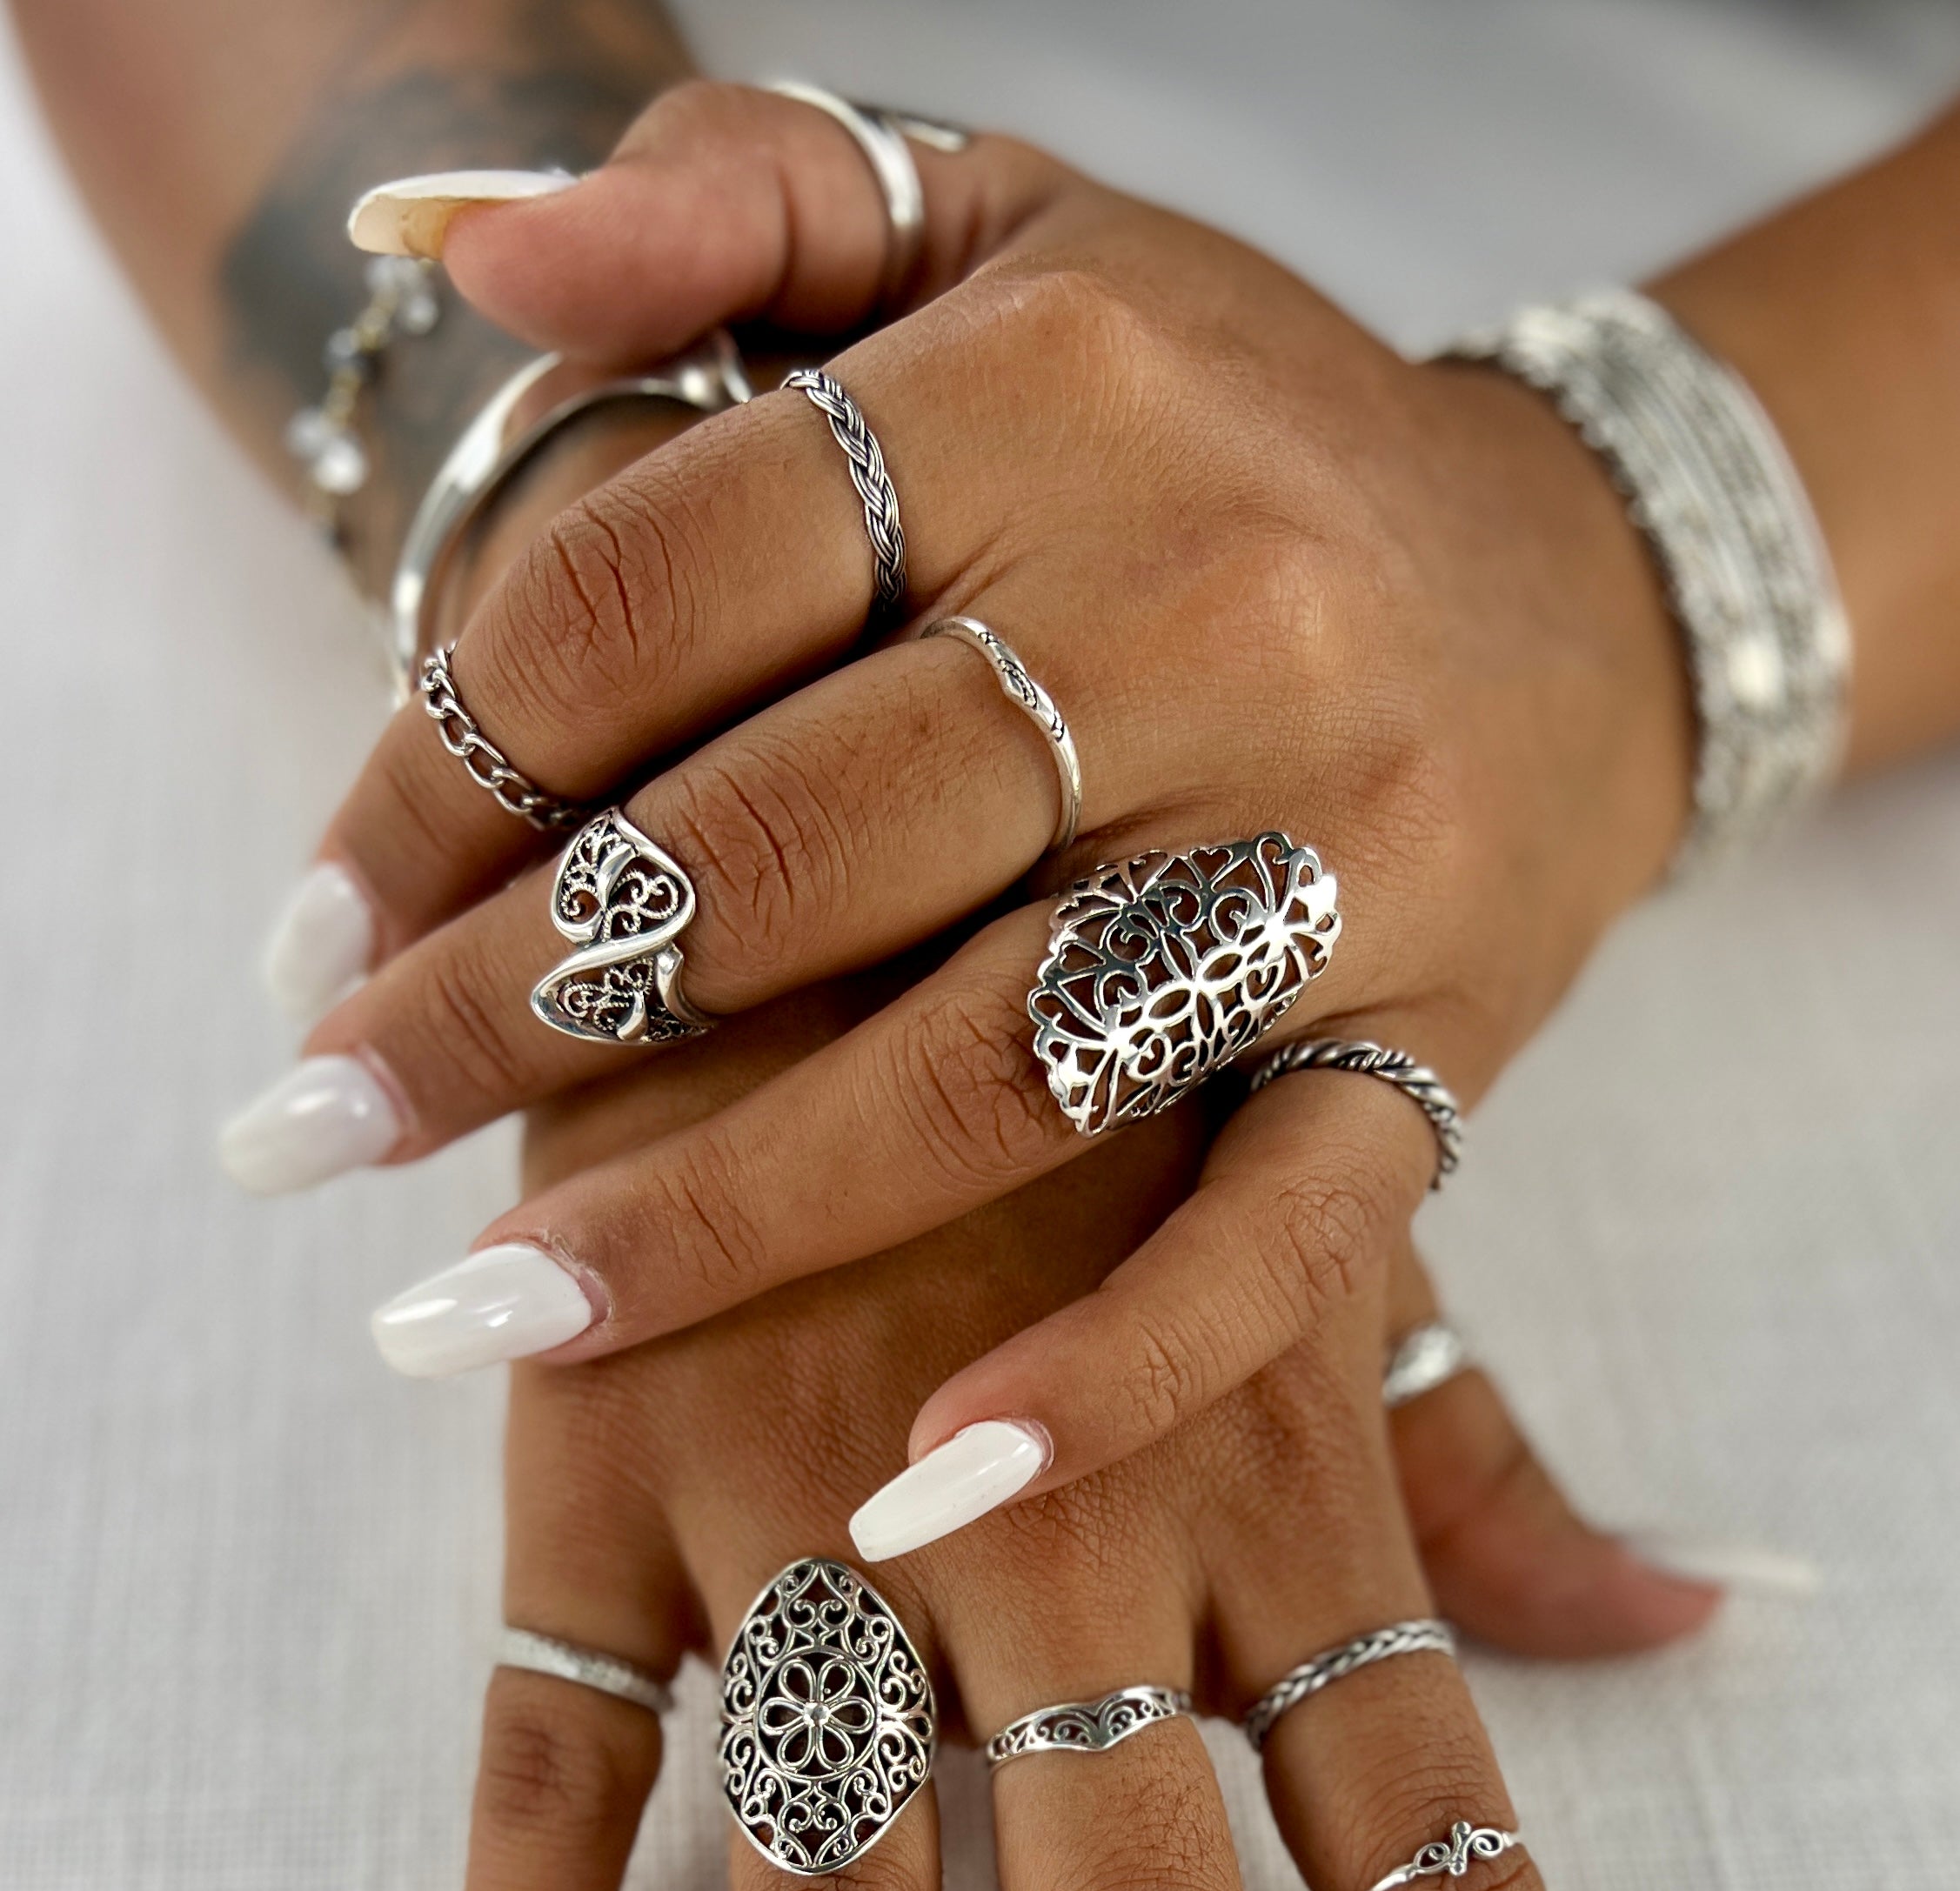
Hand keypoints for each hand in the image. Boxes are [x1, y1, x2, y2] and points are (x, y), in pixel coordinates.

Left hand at [229, 78, 1692, 1557]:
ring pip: (985, 1069)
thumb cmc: (1224, 426)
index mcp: (1059, 388)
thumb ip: (733, 191)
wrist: (1573, 591)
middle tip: (313, 1127)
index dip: (437, 766)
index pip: (657, 586)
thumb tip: (445, 240)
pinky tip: (912, 1497)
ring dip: (714, 1219)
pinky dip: (1105, 1380)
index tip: (317, 923)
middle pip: (787, 846)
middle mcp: (1212, 612)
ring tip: (483, 1312)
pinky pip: (1272, 1243)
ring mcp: (1338, 855)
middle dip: (507, 1010)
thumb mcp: (996, 228)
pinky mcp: (1433, 1049)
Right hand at [441, 1025, 1687, 1890]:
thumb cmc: (1101, 1052)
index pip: (1439, 1876)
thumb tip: (1703, 1627)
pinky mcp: (601, 1476)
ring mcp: (813, 1515)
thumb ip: (1486, 1461)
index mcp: (1267, 1491)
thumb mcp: (1320, 1225)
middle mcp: (1062, 1542)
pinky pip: (551, 1763)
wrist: (829, 808)